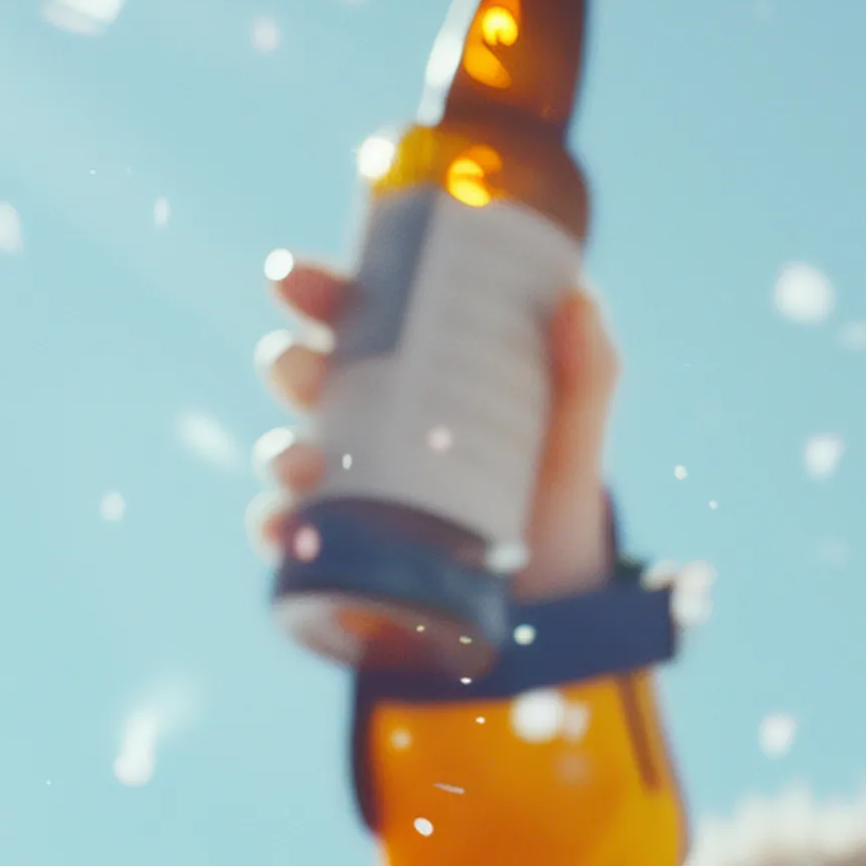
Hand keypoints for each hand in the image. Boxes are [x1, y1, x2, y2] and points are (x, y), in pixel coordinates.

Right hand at [249, 252, 624, 598]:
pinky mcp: (345, 552)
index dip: (310, 289)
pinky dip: (280, 532)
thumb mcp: (574, 422)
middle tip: (299, 367)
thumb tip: (577, 302)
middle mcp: (362, 422)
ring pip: (288, 457)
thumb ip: (586, 366)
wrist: (561, 587)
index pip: (346, 315)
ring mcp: (346, 487)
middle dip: (286, 364)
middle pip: (302, 378)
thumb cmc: (553, 483)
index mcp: (403, 369)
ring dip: (280, 453)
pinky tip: (291, 531)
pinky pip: (294, 539)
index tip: (292, 278)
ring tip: (301, 462)